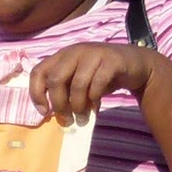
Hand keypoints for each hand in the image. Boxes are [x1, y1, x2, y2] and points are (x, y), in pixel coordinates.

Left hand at [28, 43, 158, 120]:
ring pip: (77, 84)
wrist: (135, 65)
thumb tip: (51, 114)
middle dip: (59, 104)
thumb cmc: (100, 77)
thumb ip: (64, 91)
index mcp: (62, 56)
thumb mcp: (78, 82)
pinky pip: (97, 83)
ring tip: (82, 117)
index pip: (38, 72)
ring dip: (78, 106)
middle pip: (55, 80)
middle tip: (67, 119)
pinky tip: (96, 106)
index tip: (45, 112)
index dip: (36, 94)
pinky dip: (94, 99)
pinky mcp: (111, 60)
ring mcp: (93, 53)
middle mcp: (74, 51)